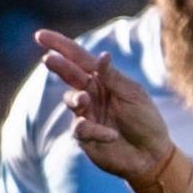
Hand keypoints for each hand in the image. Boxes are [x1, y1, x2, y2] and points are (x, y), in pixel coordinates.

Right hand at [37, 30, 172, 183]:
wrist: (152, 156)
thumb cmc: (146, 122)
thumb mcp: (134, 96)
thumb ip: (114, 78)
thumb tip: (102, 55)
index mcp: (103, 78)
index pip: (79, 57)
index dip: (60, 46)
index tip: (40, 36)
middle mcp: (90, 93)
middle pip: (69, 74)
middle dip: (58, 66)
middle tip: (49, 60)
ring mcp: (86, 114)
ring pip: (70, 99)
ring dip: (76, 98)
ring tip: (85, 100)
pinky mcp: (85, 136)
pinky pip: (80, 128)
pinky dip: (95, 130)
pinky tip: (111, 136)